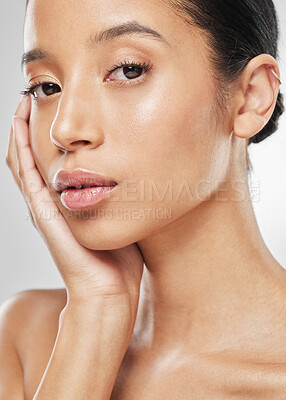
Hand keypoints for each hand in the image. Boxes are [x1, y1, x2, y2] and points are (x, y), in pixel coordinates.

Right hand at [6, 96, 143, 316]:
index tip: (51, 106)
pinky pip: (27, 176)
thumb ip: (118, 198)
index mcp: (64, 204)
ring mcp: (44, 209)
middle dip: (27, 127)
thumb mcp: (118, 219)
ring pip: (21, 162)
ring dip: (19, 132)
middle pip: (28, 157)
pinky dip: (21, 150)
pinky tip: (20, 125)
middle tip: (32, 96)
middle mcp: (49, 204)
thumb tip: (136, 175)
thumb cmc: (119, 260)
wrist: (109, 293)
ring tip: (23, 102)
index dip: (43, 134)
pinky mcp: (45, 214)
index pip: (46, 162)